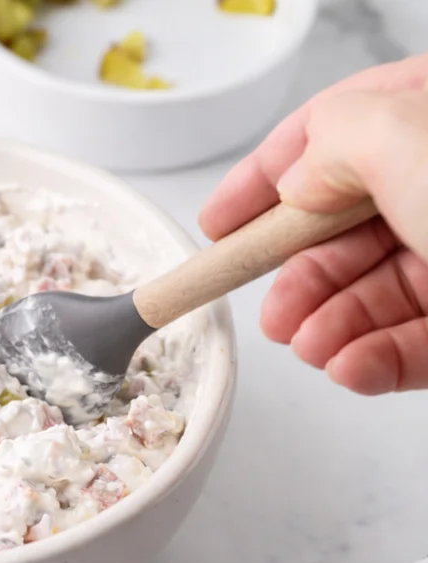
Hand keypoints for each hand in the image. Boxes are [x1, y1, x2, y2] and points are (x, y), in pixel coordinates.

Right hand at [199, 55, 427, 394]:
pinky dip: (373, 362)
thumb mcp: (403, 135)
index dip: (266, 178)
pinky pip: (413, 346)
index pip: (336, 131)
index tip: (218, 221)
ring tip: (306, 346)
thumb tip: (299, 180)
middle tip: (267, 309)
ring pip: (377, 294)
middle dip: (299, 276)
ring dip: (328, 327)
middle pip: (347, 227)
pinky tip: (349, 368)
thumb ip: (332, 143)